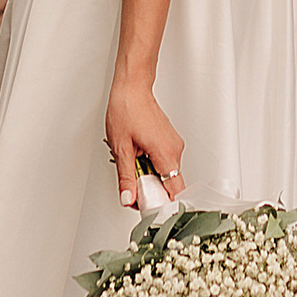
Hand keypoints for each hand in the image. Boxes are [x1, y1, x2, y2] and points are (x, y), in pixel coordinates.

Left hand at [107, 71, 184, 206]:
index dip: (162, 204)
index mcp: (166, 153)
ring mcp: (174, 144)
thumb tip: (128, 198)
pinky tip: (137, 157)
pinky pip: (164, 161)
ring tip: (132, 164)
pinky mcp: (169, 140)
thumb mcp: (121, 148)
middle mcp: (175, 149)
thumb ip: (126, 177)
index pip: (175, 191)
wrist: (132, 87)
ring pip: (166, 173)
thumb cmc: (127, 109)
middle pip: (170, 184)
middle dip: (151, 190)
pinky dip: (151, 165)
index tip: (149, 209)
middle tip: (132, 188)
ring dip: (149, 176)